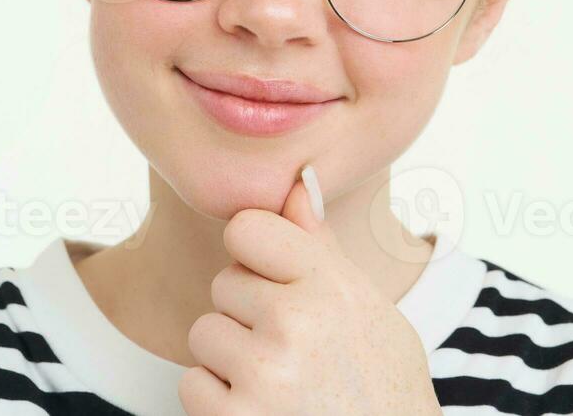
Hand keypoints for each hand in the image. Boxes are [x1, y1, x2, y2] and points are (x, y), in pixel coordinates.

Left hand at [179, 167, 441, 415]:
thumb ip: (321, 248)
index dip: (257, 259)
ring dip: (229, 360)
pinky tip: (264, 411)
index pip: (247, 228)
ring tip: (281, 384)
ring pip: (204, 333)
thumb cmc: (380, 384)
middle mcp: (296, 322)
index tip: (281, 288)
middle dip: (248, 316)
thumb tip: (297, 180)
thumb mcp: (367, 308)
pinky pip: (192, 384)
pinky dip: (217, 401)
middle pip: (225, 284)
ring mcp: (263, 373)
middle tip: (296, 352)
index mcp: (331, 284)